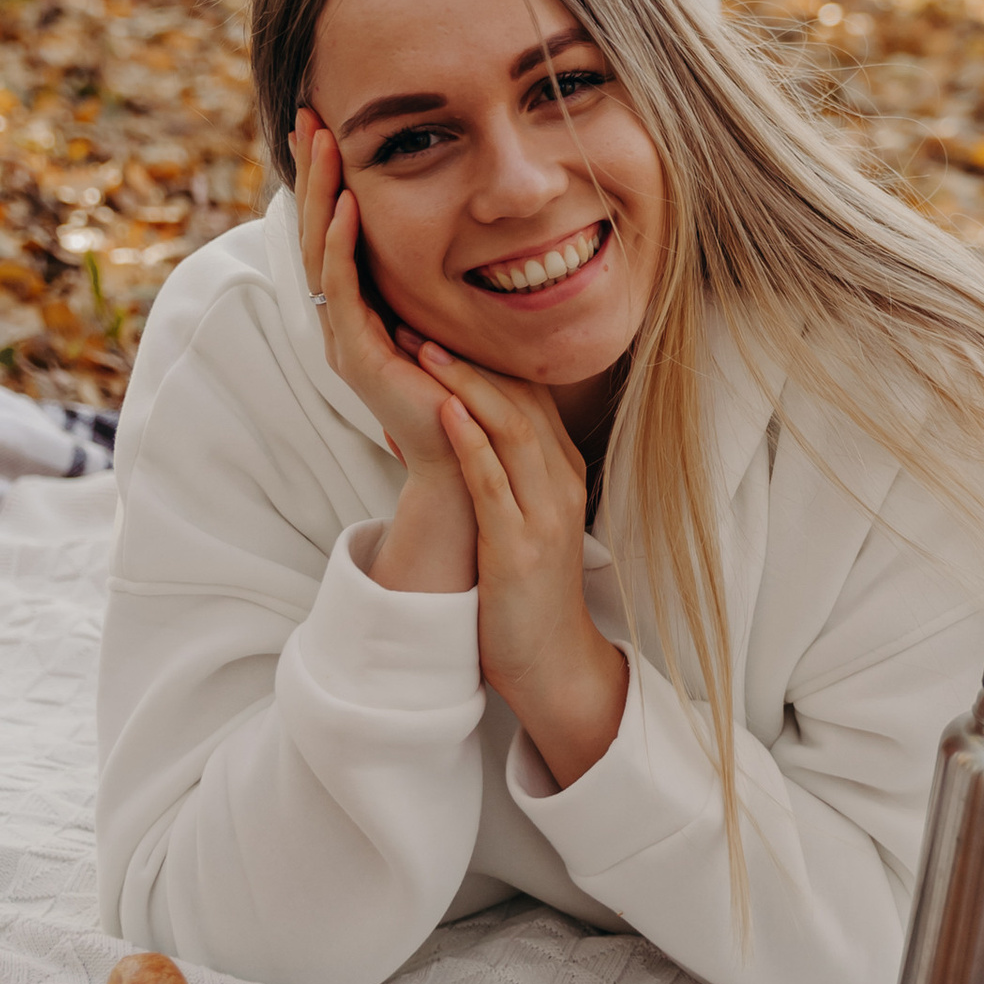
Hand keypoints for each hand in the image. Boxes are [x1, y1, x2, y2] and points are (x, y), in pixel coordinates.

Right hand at [294, 108, 474, 591]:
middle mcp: (344, 318)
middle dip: (313, 169)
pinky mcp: (357, 357)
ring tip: (321, 141)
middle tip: (307, 113)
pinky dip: (341, 242)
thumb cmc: (477, 393)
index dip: (331, 174)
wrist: (473, 462)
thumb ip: (460, 272)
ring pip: (319, 249)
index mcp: (366, 305)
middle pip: (317, 227)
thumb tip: (487, 213)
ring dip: (318, 191)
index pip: (338, 225)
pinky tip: (346, 202)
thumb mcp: (466, 313)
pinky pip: (340, 288)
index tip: (330, 122)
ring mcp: (345, 337)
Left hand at [402, 341, 628, 788]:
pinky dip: (470, 442)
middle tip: (422, 321)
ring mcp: (545, 514)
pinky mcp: (521, 547)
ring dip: (466, 385)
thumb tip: (450, 429)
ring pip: (512, 429)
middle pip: (522, 400)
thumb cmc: (526, 592)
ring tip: (426, 349)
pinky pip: (496, 483)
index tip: (441, 325)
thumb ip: (497, 475)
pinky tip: (444, 412)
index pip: (530, 396)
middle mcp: (560, 483)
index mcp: (561, 473)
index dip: (487, 356)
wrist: (553, 662)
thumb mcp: (519, 520)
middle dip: (472, 357)